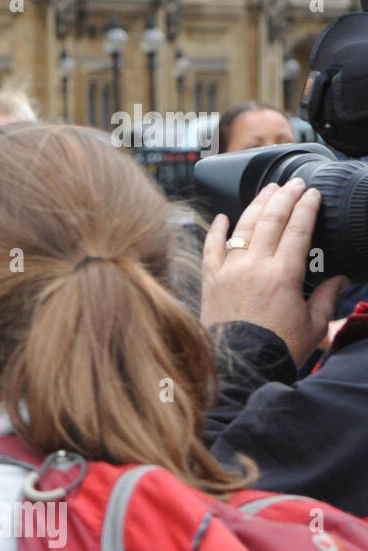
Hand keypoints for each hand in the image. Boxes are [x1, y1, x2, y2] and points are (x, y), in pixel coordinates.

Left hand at [201, 178, 349, 367]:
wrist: (240, 366)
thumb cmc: (276, 348)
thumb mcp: (313, 325)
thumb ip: (326, 297)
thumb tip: (339, 279)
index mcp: (282, 274)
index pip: (298, 229)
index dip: (307, 207)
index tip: (313, 194)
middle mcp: (253, 267)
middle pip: (270, 220)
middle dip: (285, 197)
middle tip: (294, 184)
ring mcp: (228, 271)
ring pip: (242, 228)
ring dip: (256, 205)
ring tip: (268, 191)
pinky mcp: (210, 280)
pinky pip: (211, 248)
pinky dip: (217, 231)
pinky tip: (223, 217)